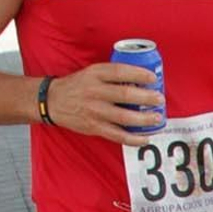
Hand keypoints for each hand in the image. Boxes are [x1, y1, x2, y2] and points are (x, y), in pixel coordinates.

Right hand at [45, 61, 165, 142]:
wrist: (52, 101)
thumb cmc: (77, 85)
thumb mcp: (91, 72)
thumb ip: (111, 75)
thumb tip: (140, 79)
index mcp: (95, 74)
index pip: (120, 72)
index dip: (139, 74)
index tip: (153, 77)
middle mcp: (95, 92)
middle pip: (125, 95)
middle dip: (146, 98)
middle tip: (160, 99)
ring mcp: (95, 111)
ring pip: (124, 117)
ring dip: (144, 119)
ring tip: (157, 118)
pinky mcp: (94, 127)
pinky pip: (117, 135)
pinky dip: (133, 139)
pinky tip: (145, 138)